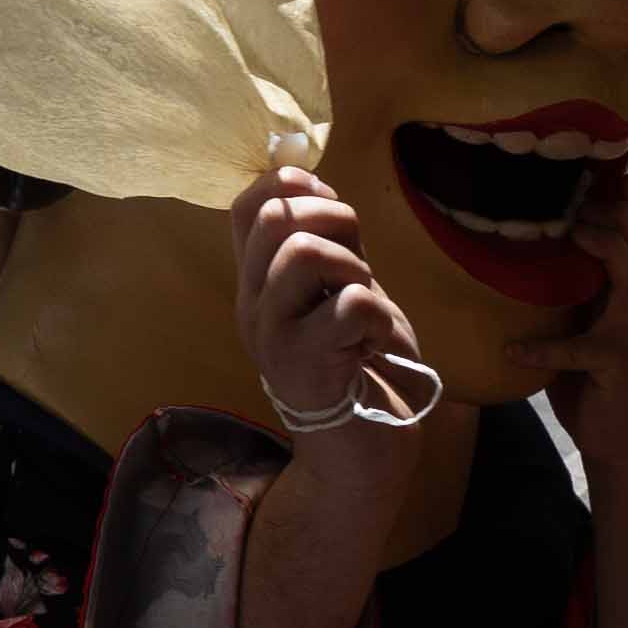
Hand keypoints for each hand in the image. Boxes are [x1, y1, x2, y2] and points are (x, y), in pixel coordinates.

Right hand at [227, 163, 429, 439]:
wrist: (364, 452)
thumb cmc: (359, 368)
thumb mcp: (340, 289)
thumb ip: (326, 242)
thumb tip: (308, 176)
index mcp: (258, 283)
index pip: (248, 205)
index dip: (294, 187)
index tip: (336, 219)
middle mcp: (252, 306)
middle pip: (275, 218)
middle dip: (334, 221)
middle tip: (357, 266)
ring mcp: (272, 337)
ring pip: (303, 253)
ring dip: (353, 268)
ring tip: (364, 306)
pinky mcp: (303, 366)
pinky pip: (350, 304)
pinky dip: (378, 316)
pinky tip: (375, 344)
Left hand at [544, 160, 627, 450]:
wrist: (612, 441)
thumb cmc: (583, 384)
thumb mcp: (564, 332)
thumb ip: (549, 302)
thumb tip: (498, 268)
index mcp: (613, 296)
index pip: (627, 240)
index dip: (622, 205)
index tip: (606, 170)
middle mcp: (625, 308)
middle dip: (617, 212)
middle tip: (585, 191)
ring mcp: (623, 334)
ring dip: (604, 249)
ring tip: (573, 231)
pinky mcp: (613, 365)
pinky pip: (580, 349)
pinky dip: (545, 348)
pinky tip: (515, 349)